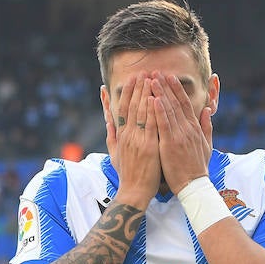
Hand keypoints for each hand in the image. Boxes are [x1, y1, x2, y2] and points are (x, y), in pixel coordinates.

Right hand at [104, 72, 161, 204]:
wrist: (133, 192)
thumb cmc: (127, 174)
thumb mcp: (114, 153)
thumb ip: (112, 136)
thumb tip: (108, 121)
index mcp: (122, 135)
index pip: (124, 108)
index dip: (129, 92)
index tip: (133, 79)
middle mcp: (128, 135)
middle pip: (132, 106)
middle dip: (138, 87)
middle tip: (144, 71)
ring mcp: (138, 140)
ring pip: (142, 112)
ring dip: (147, 93)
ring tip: (151, 78)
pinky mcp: (148, 146)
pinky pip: (152, 125)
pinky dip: (153, 111)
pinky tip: (156, 98)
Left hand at [150, 74, 212, 194]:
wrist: (194, 186)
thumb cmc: (197, 168)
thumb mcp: (207, 145)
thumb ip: (207, 127)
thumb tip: (207, 110)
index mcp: (194, 128)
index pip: (184, 104)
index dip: (176, 89)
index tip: (168, 77)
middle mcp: (187, 128)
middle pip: (175, 102)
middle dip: (165, 86)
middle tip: (156, 72)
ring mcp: (179, 135)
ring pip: (169, 109)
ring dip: (160, 93)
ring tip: (151, 79)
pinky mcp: (171, 144)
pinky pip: (164, 124)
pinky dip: (159, 110)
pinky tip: (153, 99)